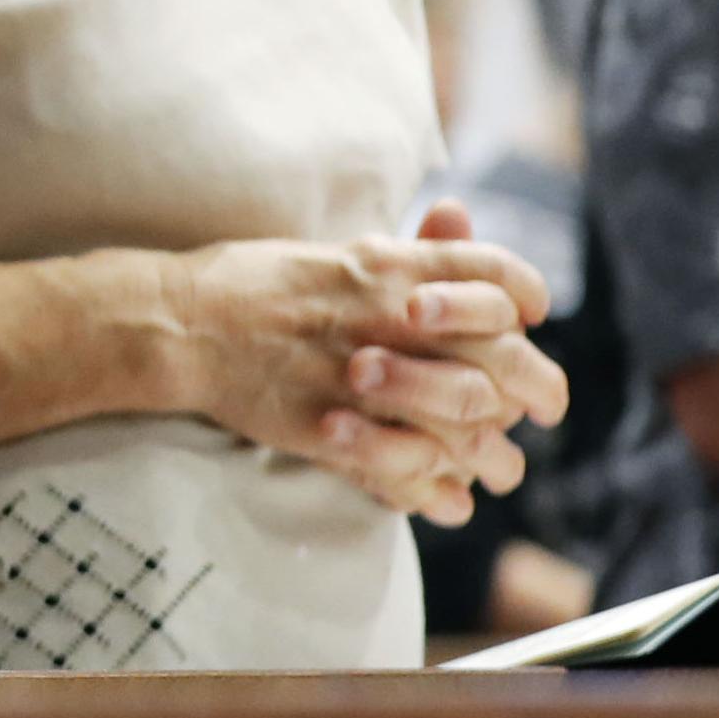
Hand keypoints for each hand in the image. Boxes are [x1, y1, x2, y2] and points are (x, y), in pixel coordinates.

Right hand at [169, 215, 565, 525]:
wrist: (176, 323)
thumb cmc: (252, 282)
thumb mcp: (337, 250)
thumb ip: (404, 246)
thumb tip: (459, 219)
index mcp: (390, 267)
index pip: (501, 281)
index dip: (530, 301)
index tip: (532, 320)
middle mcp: (388, 318)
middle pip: (505, 356)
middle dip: (538, 387)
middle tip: (542, 406)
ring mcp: (362, 376)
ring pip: (471, 423)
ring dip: (495, 453)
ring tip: (495, 466)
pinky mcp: (331, 426)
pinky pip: (410, 468)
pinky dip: (439, 491)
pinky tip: (448, 498)